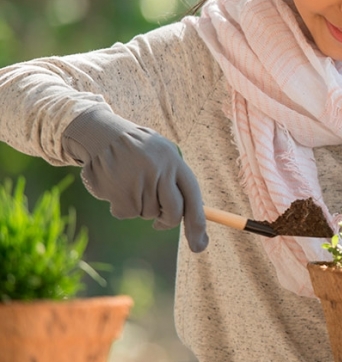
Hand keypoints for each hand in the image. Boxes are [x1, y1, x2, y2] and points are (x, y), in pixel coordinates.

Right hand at [62, 108, 207, 251]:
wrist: (101, 134)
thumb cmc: (138, 151)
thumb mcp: (162, 157)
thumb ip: (177, 184)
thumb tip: (196, 224)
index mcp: (174, 161)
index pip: (193, 196)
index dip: (197, 223)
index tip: (200, 246)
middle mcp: (160, 170)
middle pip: (173, 212)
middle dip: (167, 222)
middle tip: (159, 223)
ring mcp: (140, 180)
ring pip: (148, 214)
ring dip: (140, 207)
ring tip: (131, 184)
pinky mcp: (120, 190)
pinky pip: (128, 213)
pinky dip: (122, 207)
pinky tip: (117, 188)